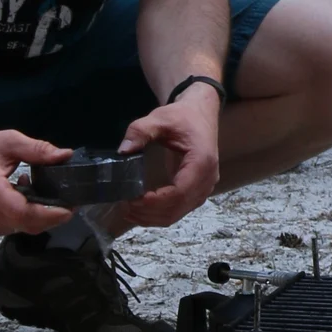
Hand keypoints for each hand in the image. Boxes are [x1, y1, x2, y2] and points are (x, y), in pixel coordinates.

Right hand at [0, 127, 74, 238]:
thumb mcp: (10, 141)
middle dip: (51, 215)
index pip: (26, 214)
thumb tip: (66, 155)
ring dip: (37, 213)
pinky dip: (25, 215)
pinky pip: (15, 226)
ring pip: (24, 227)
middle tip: (68, 199)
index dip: (51, 215)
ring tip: (37, 188)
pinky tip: (23, 194)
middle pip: (29, 224)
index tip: (70, 208)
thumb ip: (39, 150)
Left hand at [115, 89, 219, 225]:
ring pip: (178, 213)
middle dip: (149, 213)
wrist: (200, 113)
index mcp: (201, 162)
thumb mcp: (159, 118)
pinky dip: (159, 214)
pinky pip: (179, 209)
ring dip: (153, 217)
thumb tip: (123, 150)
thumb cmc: (182, 116)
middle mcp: (207, 179)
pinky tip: (141, 210)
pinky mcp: (197, 190)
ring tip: (128, 211)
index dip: (156, 202)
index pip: (180, 193)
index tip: (133, 200)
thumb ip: (140, 131)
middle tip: (124, 207)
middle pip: (178, 208)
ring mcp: (204, 187)